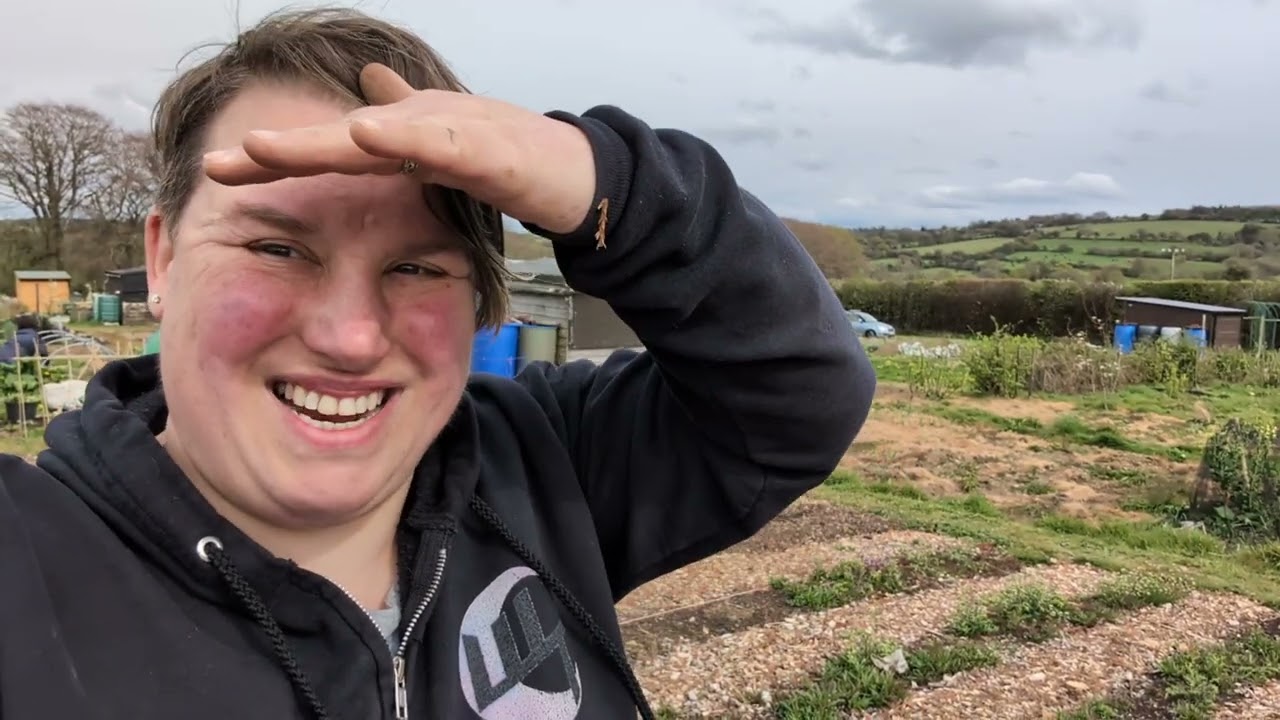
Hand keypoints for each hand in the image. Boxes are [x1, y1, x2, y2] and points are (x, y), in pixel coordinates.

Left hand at [202, 63, 596, 234]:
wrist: (578, 172)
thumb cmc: (511, 156)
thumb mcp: (443, 147)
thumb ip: (403, 128)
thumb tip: (363, 96)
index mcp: (402, 143)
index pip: (328, 152)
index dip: (275, 159)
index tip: (217, 171)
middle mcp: (417, 133)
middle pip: (338, 143)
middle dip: (279, 153)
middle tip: (220, 162)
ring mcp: (453, 137)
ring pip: (379, 139)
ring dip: (323, 143)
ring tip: (268, 148)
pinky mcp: (491, 151)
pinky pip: (443, 146)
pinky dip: (405, 138)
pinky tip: (369, 132)